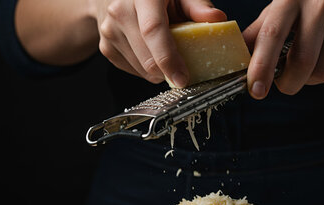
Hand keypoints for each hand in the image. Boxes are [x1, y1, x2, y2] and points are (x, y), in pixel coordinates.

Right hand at [90, 0, 226, 86]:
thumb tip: (218, 19)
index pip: (153, 31)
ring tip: (164, 50)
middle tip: (183, 69)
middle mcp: (120, 12)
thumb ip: (197, 5)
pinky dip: (146, 69)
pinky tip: (150, 51)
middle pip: (147, 57)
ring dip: (159, 70)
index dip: (169, 58)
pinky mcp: (106, 47)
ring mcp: (109, 31)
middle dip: (169, 71)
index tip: (182, 79)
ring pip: (141, 69)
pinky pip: (133, 70)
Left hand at [243, 0, 323, 98]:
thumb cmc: (311, 3)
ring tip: (307, 64)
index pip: (273, 34)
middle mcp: (321, 3)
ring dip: (308, 80)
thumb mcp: (283, 8)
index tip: (256, 90)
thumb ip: (259, 32)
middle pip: (302, 62)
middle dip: (288, 83)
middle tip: (283, 83)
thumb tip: (235, 61)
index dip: (262, 66)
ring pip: (321, 72)